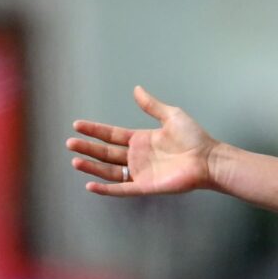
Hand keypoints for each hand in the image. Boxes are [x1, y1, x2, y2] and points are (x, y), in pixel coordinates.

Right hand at [67, 84, 218, 196]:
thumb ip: (151, 105)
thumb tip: (136, 89)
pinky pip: (122, 189)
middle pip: (106, 153)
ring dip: (92, 167)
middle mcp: (138, 157)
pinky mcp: (146, 186)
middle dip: (88, 148)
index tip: (77, 125)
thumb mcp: (171, 116)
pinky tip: (90, 185)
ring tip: (75, 160)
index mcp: (141, 140)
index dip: (95, 130)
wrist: (208, 159)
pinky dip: (106, 189)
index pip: (112, 135)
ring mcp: (140, 172)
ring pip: (110, 171)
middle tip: (70, 143)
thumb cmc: (194, 138)